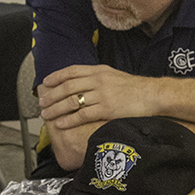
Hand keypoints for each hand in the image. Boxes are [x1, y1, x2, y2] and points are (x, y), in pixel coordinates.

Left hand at [37, 64, 155, 128]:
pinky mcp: (107, 109)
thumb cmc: (135, 88)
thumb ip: (98, 77)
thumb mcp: (114, 76)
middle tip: (41, 103)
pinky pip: (83, 115)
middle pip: (68, 87)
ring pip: (72, 101)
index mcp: (99, 70)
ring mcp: (102, 94)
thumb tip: (82, 82)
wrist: (153, 95)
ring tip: (47, 114)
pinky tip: (61, 124)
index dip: (56, 77)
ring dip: (56, 108)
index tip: (46, 83)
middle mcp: (98, 80)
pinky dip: (69, 120)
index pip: (72, 71)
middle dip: (52, 95)